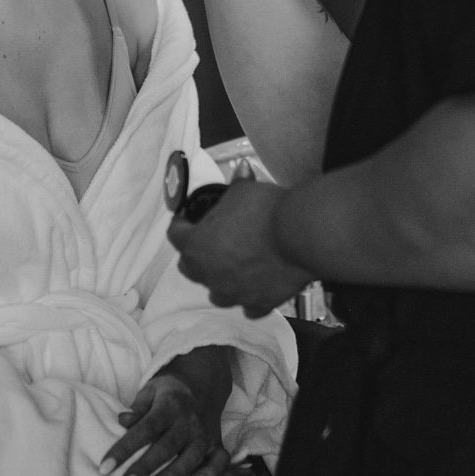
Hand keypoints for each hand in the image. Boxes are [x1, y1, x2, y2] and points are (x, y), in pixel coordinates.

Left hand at [102, 351, 231, 475]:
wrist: (205, 381)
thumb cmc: (169, 391)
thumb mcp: (150, 391)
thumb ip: (137, 408)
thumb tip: (122, 421)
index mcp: (169, 406)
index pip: (143, 429)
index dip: (123, 449)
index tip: (105, 467)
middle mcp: (188, 421)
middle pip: (165, 447)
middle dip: (145, 467)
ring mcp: (204, 433)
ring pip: (191, 456)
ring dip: (174, 473)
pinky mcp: (216, 444)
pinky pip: (219, 461)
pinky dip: (211, 473)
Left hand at [169, 178, 311, 317]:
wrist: (299, 236)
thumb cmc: (266, 210)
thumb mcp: (244, 190)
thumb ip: (237, 183)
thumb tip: (241, 168)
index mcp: (195, 245)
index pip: (175, 235)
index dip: (181, 223)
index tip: (189, 217)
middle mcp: (208, 274)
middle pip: (190, 267)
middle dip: (196, 255)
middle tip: (210, 241)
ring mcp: (232, 293)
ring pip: (216, 293)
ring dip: (220, 280)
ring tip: (233, 267)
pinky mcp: (258, 304)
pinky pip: (247, 307)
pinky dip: (250, 297)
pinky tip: (257, 287)